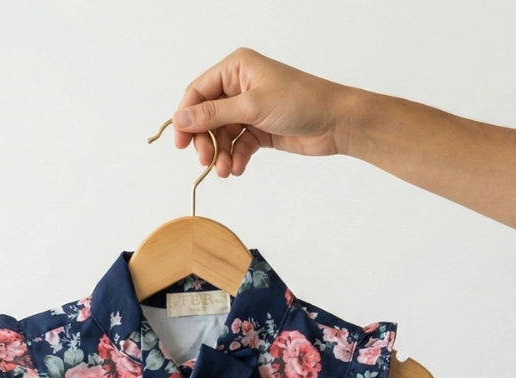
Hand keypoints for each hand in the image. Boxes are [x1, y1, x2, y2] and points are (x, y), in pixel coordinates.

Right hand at [172, 48, 350, 175]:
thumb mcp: (252, 106)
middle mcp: (240, 86)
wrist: (335, 122)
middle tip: (205, 161)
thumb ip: (214, 114)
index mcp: (237, 68)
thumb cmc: (301, 102)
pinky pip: (238, 145)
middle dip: (206, 140)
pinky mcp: (260, 129)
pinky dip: (235, 158)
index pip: (199, 91)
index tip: (180, 142)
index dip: (186, 117)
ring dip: (221, 154)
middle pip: (208, 116)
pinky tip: (237, 169)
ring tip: (224, 171)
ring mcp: (250, 109)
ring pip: (223, 135)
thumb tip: (181, 119)